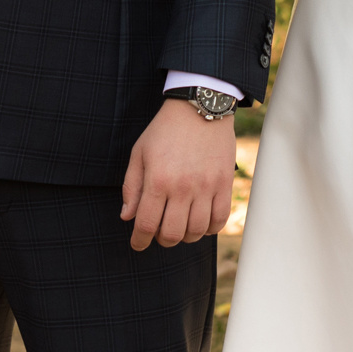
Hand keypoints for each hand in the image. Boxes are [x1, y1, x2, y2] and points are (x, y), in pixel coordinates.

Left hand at [120, 98, 235, 251]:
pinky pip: (219, 219)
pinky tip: (201, 224)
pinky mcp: (225, 184)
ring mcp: (206, 187)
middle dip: (162, 240)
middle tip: (159, 234)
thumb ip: (132, 187)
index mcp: (158, 180)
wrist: (199, 107)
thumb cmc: (165, 130)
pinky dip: (209, 229)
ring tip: (180, 228)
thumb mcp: (140, 153)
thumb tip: (128, 218)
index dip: (140, 241)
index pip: (147, 224)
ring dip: (185, 237)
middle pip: (172, 234)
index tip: (137, 245)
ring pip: (196, 231)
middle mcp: (182, 187)